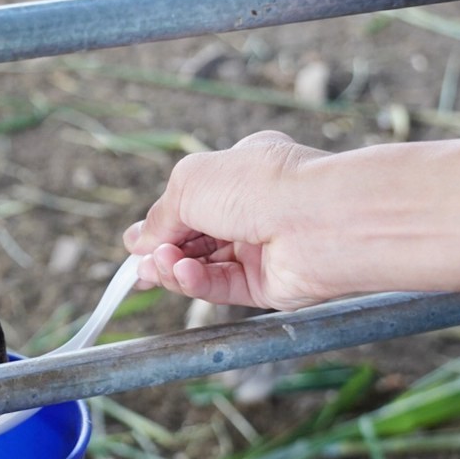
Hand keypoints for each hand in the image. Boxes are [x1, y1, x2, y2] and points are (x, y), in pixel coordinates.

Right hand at [123, 131, 338, 309]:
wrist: (323, 218)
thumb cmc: (261, 184)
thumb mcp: (189, 183)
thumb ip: (160, 215)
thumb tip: (137, 242)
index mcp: (241, 171)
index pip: (192, 201)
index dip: (162, 223)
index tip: (136, 243)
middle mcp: (254, 209)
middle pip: (195, 238)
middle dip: (163, 250)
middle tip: (141, 264)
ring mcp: (262, 248)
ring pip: (205, 266)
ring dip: (175, 268)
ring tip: (158, 267)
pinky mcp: (268, 283)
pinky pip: (223, 287)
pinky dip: (197, 283)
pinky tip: (181, 274)